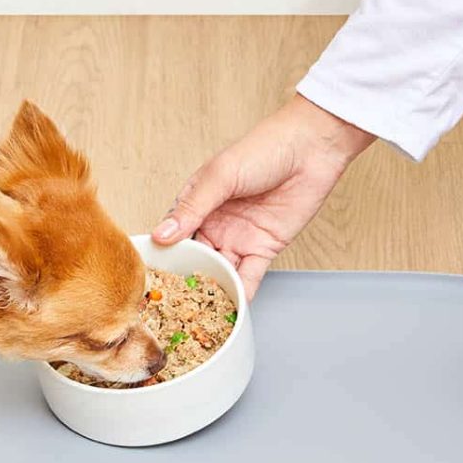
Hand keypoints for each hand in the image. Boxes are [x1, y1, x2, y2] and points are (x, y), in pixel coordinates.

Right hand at [152, 94, 374, 299]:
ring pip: (220, 271)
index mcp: (196, 203)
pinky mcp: (264, 249)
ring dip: (212, 291)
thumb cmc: (264, 149)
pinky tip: (231, 308)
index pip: (172, 235)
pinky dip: (241, 292)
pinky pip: (249, 276)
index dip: (162, 256)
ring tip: (199, 313)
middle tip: (172, 305)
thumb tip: (162, 235)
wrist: (312, 150)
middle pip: (194, 259)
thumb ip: (192, 209)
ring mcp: (238, 238)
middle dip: (185, 281)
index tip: (149, 278)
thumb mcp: (220, 176)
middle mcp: (214, 224)